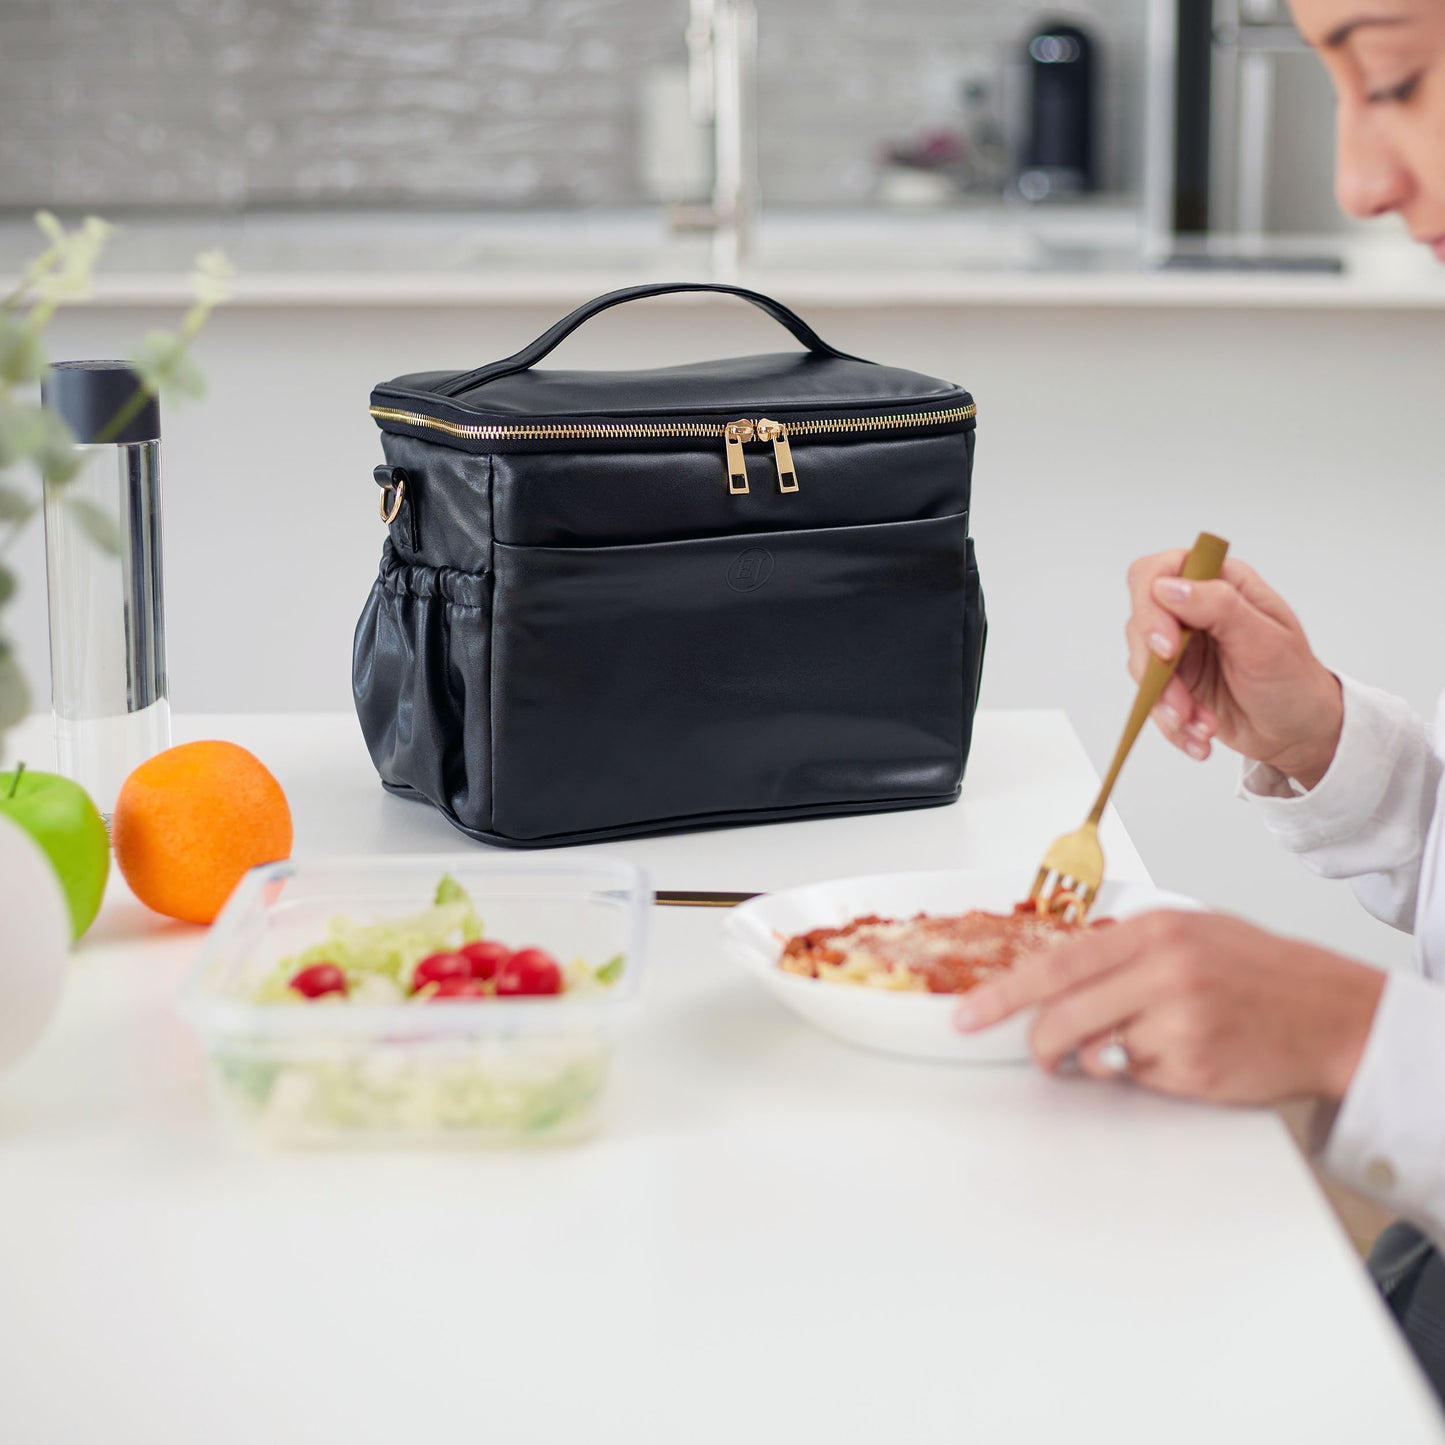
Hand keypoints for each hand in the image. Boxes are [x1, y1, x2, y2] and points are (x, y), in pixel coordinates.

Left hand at [954, 910, 1385, 1106]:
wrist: (1332, 1012)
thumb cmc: (1258, 970)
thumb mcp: (1189, 931)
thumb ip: (1122, 949)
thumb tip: (1053, 976)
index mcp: (1154, 932)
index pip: (1056, 964)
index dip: (1002, 994)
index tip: (966, 1015)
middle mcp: (1164, 973)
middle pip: (1061, 1018)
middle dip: (1041, 1043)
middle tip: (1044, 1052)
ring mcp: (1180, 1024)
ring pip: (1096, 1055)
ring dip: (1100, 1059)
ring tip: (1143, 1041)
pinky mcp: (1194, 1069)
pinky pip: (1136, 1079)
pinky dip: (1144, 1073)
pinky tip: (1180, 1055)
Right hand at [1126, 550, 1342, 787]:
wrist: (1298, 732)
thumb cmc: (1294, 681)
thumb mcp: (1266, 643)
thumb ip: (1220, 607)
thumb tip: (1168, 586)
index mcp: (1220, 583)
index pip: (1158, 572)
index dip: (1151, 607)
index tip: (1167, 648)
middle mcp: (1193, 610)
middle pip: (1140, 624)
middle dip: (1157, 672)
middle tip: (1181, 706)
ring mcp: (1179, 645)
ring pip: (1141, 666)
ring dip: (1166, 704)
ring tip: (1201, 727)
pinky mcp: (1172, 679)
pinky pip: (1149, 698)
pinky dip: (1170, 725)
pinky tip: (1197, 738)